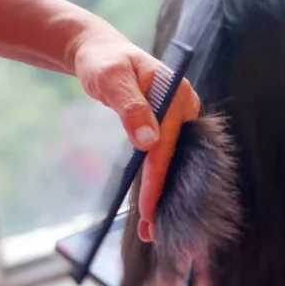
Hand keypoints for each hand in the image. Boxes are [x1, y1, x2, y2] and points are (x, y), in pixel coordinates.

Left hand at [71, 24, 199, 234]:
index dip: (158, 179)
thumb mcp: (111, 78)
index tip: (148, 210)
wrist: (100, 53)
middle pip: (176, 159)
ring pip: (171, 162)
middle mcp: (184, 108)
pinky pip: (163, 157)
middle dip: (164, 196)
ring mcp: (177, 119)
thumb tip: (148, 142)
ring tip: (149, 229)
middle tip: (150, 232)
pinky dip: (156, 181)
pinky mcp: (167, 126)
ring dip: (161, 194)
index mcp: (178, 94)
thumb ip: (130, 107)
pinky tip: (149, 205)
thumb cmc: (103, 61)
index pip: (168, 144)